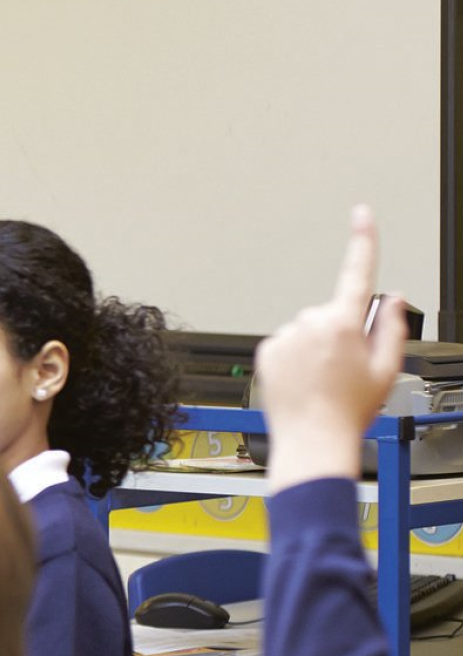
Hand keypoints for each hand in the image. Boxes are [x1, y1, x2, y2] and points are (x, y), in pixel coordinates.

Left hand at [257, 206, 406, 490]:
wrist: (311, 440)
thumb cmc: (347, 411)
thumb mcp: (386, 369)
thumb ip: (391, 327)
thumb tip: (390, 299)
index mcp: (343, 324)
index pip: (357, 271)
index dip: (362, 239)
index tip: (362, 214)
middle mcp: (309, 323)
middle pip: (331, 313)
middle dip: (340, 332)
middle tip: (344, 369)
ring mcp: (284, 336)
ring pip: (307, 330)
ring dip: (315, 347)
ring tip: (321, 380)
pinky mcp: (265, 350)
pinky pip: (286, 344)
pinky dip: (294, 357)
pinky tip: (301, 380)